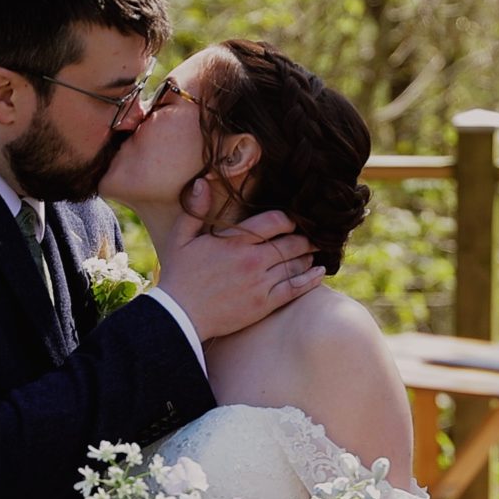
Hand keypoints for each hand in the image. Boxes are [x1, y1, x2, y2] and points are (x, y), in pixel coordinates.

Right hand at [155, 181, 324, 339]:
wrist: (179, 316)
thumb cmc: (179, 275)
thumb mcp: (180, 238)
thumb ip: (195, 210)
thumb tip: (203, 182)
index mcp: (235, 241)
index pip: (275, 222)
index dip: (288, 220)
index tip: (291, 222)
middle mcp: (252, 260)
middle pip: (290, 243)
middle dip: (304, 238)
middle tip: (312, 237)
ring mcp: (260, 283)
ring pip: (295, 265)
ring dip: (308, 257)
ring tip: (313, 253)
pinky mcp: (264, 304)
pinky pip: (294, 289)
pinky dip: (310, 280)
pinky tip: (320, 273)